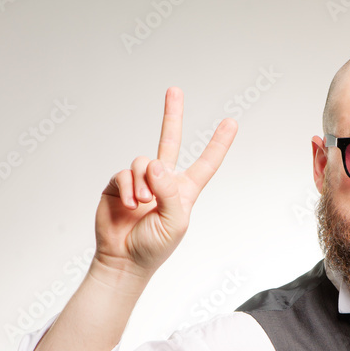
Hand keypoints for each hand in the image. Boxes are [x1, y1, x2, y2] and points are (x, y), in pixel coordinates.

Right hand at [94, 87, 237, 278]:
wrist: (123, 260)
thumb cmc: (154, 246)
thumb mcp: (174, 222)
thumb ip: (169, 191)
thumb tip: (155, 163)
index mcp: (184, 191)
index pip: (206, 164)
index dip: (218, 144)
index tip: (231, 122)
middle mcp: (163, 181)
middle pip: (170, 141)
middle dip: (172, 115)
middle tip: (174, 90)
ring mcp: (140, 181)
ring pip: (144, 161)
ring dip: (144, 184)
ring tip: (143, 205)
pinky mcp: (118, 185)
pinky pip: (124, 173)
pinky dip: (128, 188)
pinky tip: (130, 205)